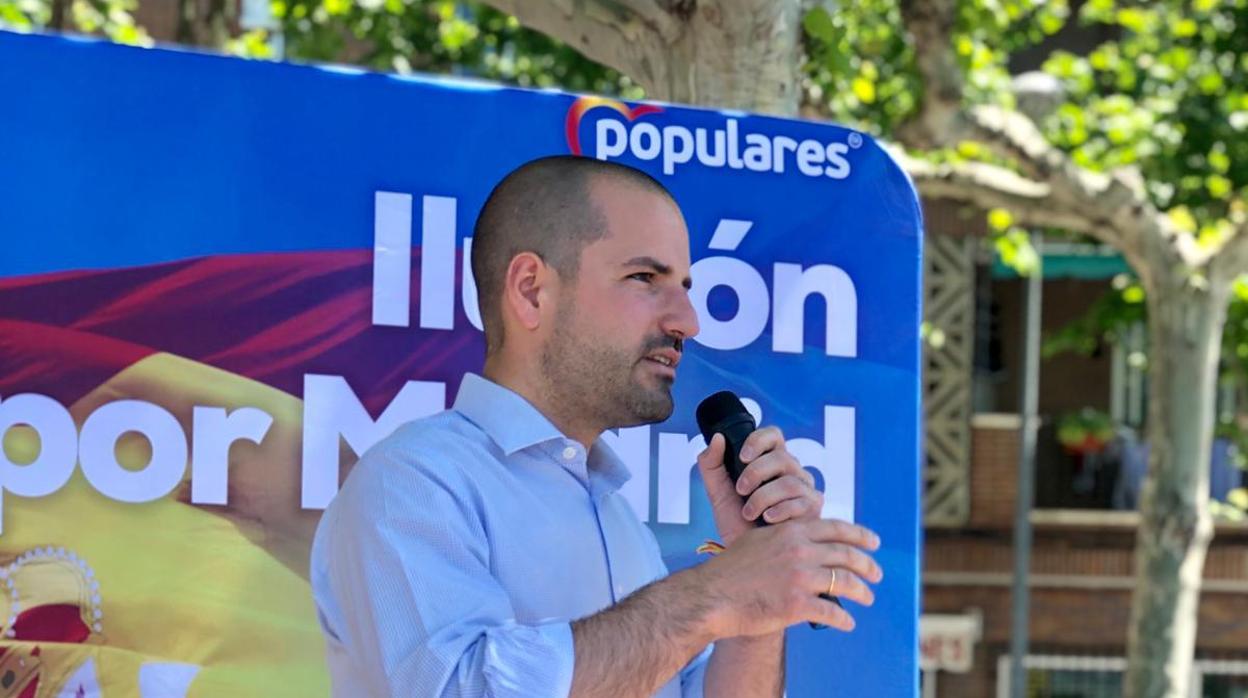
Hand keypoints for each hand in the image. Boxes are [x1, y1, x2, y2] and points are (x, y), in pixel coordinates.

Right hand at [692, 519, 882, 636]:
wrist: (711, 596)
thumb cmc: (730, 569)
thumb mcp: (758, 538)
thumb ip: (784, 536)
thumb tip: (804, 538)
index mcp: (792, 531)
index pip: (837, 528)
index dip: (860, 535)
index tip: (874, 542)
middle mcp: (800, 550)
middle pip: (846, 555)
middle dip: (867, 565)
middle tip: (877, 574)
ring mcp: (799, 577)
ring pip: (844, 582)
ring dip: (862, 592)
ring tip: (867, 598)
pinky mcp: (797, 605)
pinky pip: (832, 612)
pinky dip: (843, 619)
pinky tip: (848, 623)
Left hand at [696, 427, 823, 545]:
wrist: (745, 554)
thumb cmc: (735, 521)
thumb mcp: (717, 491)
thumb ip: (711, 463)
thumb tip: (718, 437)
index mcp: (771, 461)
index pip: (773, 435)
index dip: (759, 440)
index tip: (742, 457)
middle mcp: (792, 472)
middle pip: (782, 457)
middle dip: (756, 472)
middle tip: (740, 490)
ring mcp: (805, 490)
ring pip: (789, 482)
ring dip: (763, 497)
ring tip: (748, 512)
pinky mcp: (813, 510)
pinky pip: (800, 503)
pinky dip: (778, 511)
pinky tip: (766, 519)